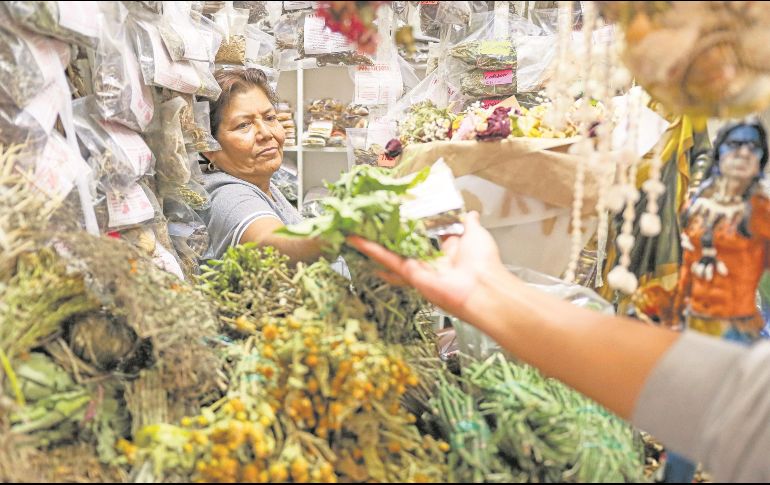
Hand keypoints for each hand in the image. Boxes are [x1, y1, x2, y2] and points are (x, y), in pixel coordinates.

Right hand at [347, 211, 507, 320]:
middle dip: (386, 230)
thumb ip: (468, 222)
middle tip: (369, 216)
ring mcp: (417, 267)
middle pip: (402, 242)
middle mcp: (430, 259)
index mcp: (446, 249)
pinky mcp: (409, 272)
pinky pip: (388, 259)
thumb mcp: (476, 234)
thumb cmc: (483, 263)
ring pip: (389, 250)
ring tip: (355, 227)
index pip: (425, 232)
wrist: (481, 289)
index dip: (411, 221)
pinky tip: (355, 239)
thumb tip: (470, 212)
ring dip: (372, 240)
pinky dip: (370, 249)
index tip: (398, 208)